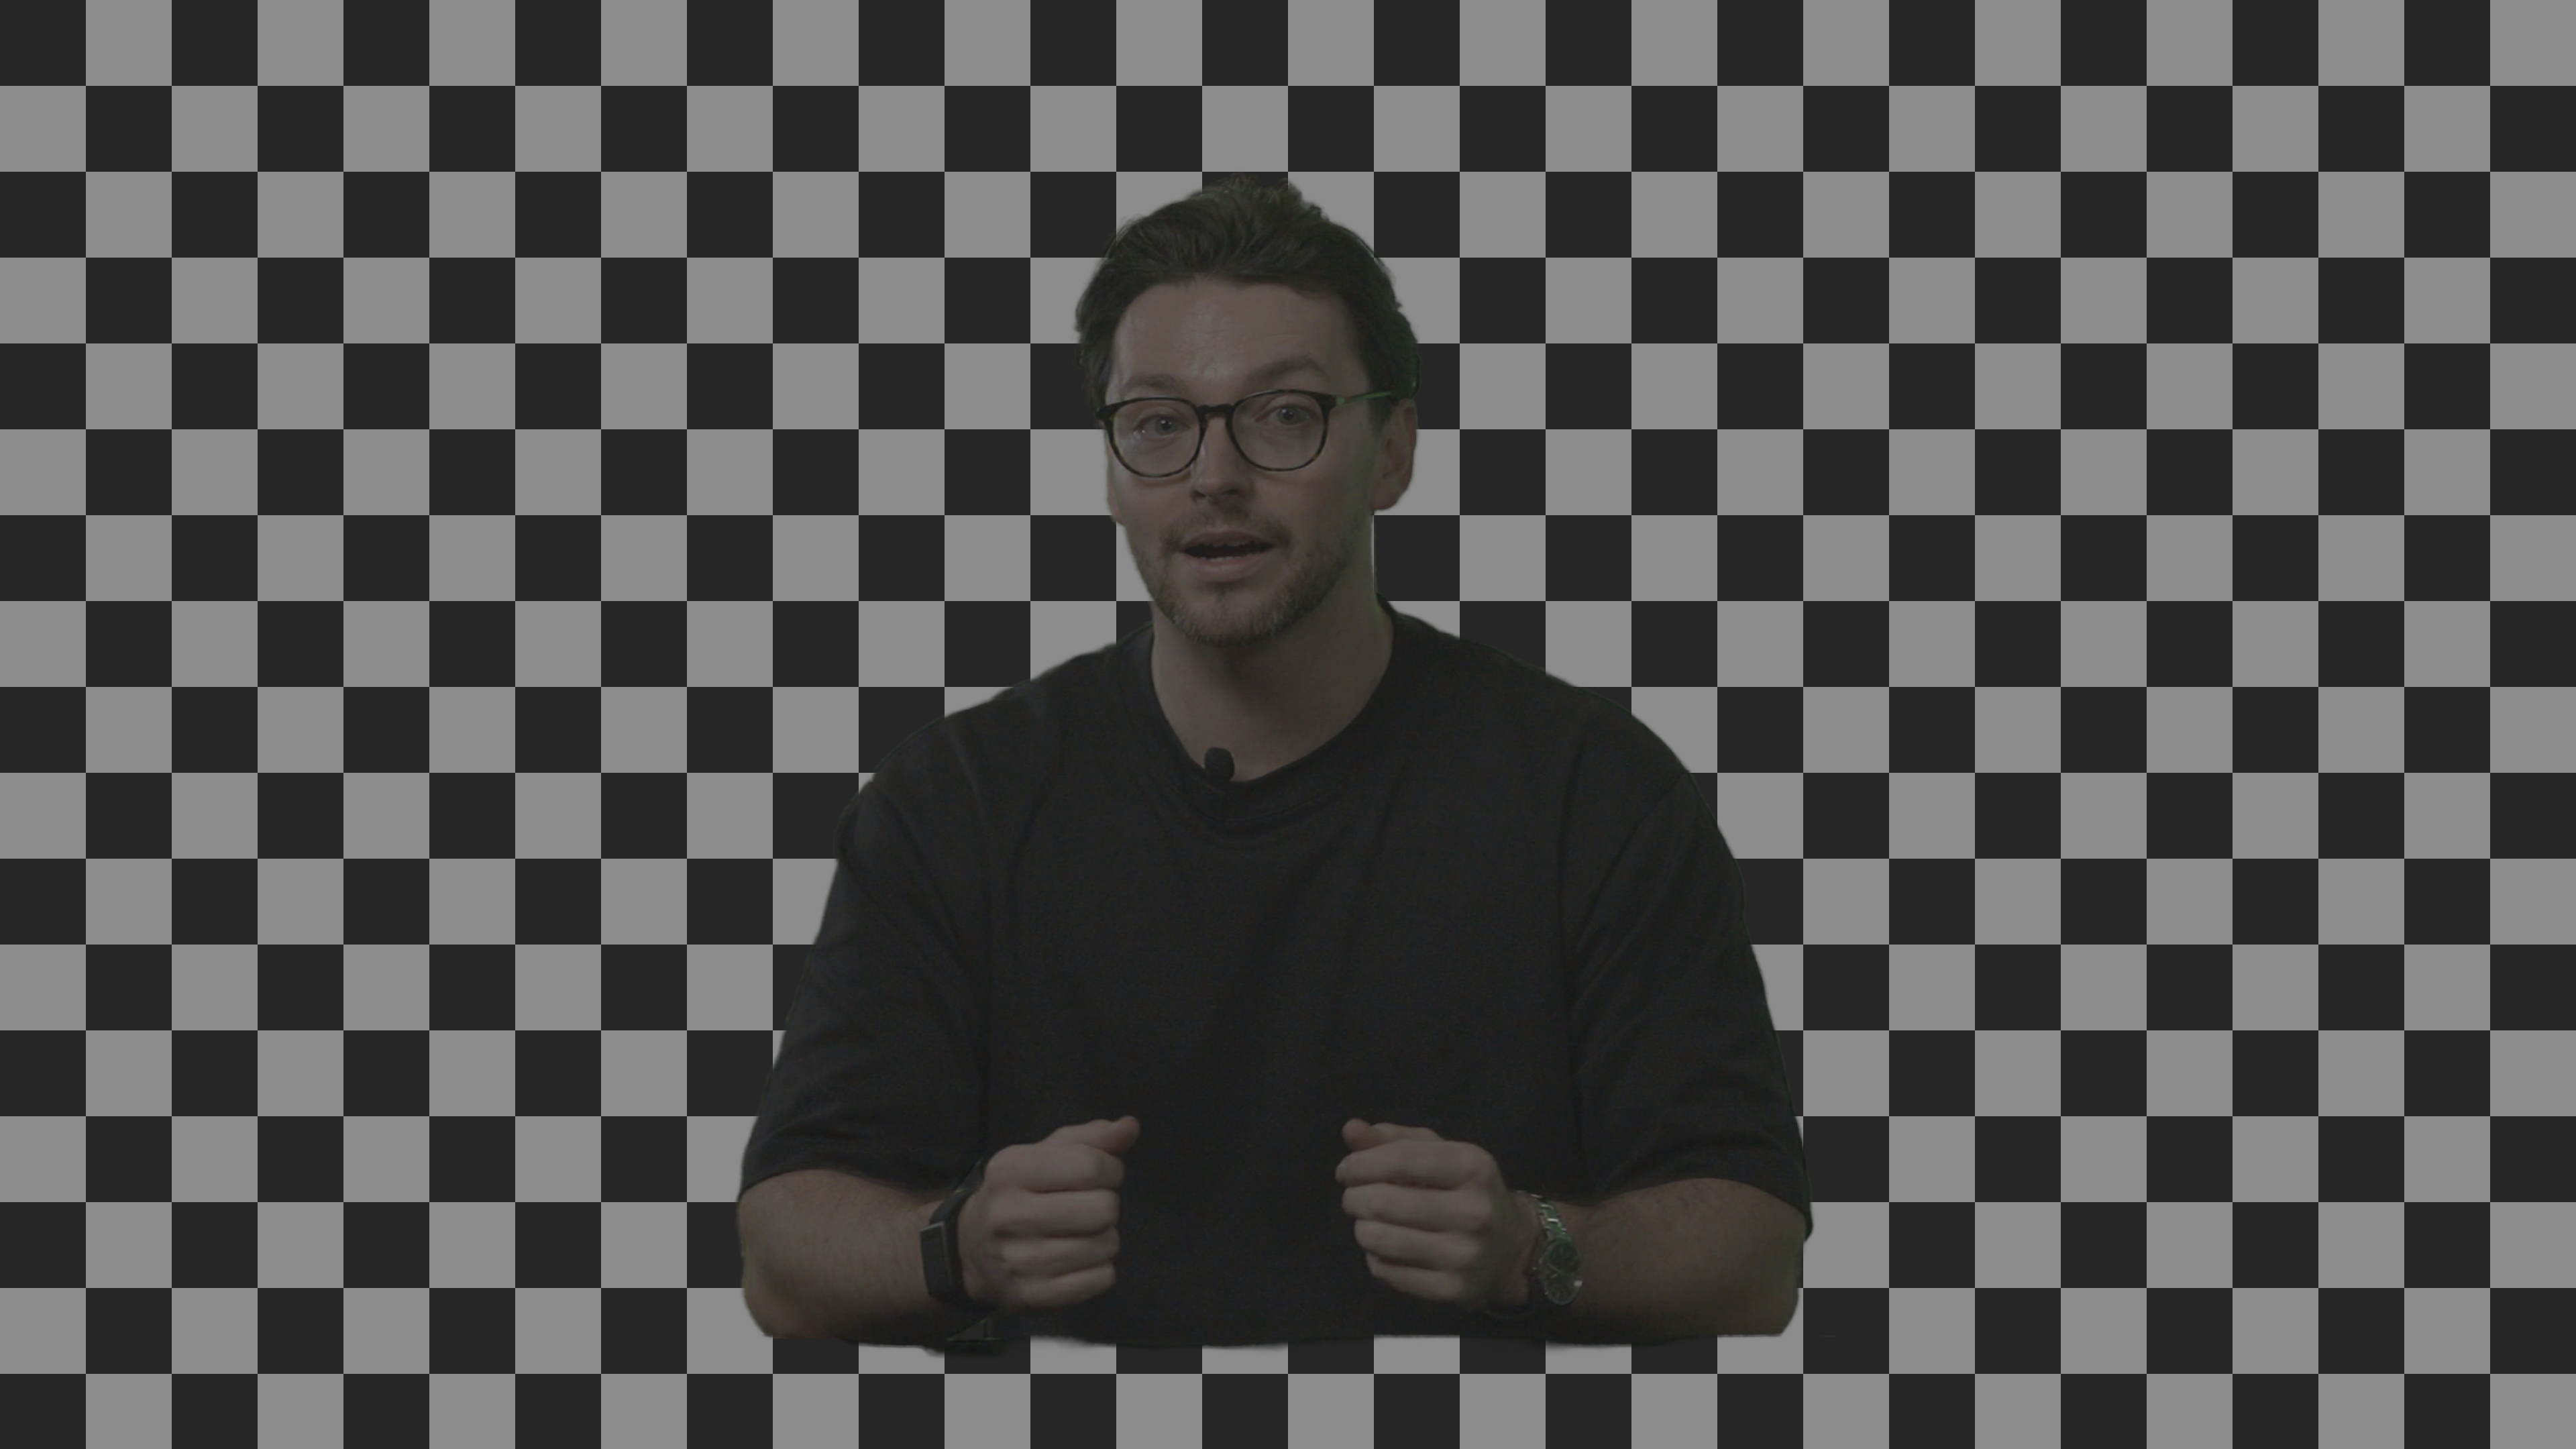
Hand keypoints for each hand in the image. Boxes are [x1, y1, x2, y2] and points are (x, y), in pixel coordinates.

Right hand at [958, 1116, 1138, 1314]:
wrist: (969, 1251)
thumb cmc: (1019, 1193)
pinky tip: (1077, 1261)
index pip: (1090, 1166)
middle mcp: (1009, 1214)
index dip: (1110, 1169)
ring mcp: (1018, 1260)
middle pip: (1103, 1209)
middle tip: (1087, 1208)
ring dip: (1104, 1238)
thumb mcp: (1044, 1155)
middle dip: (1106, 1206)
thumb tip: (1130, 1127)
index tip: (1099, 1176)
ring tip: (1080, 1234)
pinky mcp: (1031, 1295)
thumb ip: (1090, 1138)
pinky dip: (1099, 1269)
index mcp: (1011, 1170)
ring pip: (1105, 1245)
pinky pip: (1100, 1279)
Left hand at [1337, 1119, 1534, 1313]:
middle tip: (1355, 1198)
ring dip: (1362, 1227)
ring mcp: (1463, 1255)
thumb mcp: (1441, 1156)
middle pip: (1382, 1201)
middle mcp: (1473, 1212)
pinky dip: (1375, 1257)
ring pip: (1377, 1239)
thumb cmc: (1466, 1192)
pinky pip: (1385, 1271)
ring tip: (1370, 1221)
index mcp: (1474, 1167)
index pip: (1400, 1161)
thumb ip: (1394, 1140)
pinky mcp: (1451, 1289)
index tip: (1345, 1170)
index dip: (1360, 1164)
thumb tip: (1351, 1129)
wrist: (1511, 1251)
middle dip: (1354, 1197)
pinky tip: (1388, 1249)